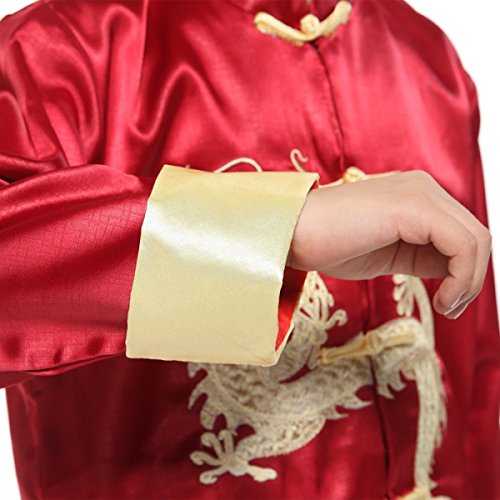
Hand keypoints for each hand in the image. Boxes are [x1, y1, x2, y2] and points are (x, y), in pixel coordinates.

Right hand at [287, 170, 491, 319]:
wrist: (292, 232)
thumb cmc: (329, 244)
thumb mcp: (387, 253)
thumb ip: (421, 255)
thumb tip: (453, 274)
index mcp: (416, 196)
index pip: (461, 233)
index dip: (465, 272)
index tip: (446, 303)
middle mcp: (423, 187)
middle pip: (475, 235)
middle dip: (472, 278)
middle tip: (449, 308)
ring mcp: (420, 193)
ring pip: (476, 240)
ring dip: (470, 282)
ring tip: (446, 306)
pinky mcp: (413, 207)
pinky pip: (462, 245)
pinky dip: (463, 278)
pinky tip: (442, 299)